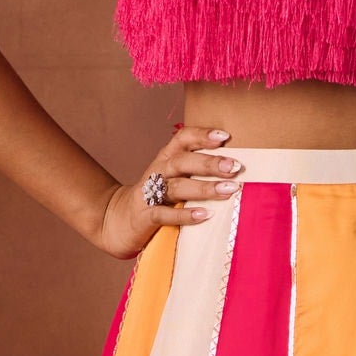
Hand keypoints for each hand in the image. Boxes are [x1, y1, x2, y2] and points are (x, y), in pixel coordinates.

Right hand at [93, 123, 241, 257]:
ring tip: (228, 190)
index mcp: (166, 158)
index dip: (202, 135)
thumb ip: (196, 170)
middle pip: (182, 162)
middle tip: (234, 167)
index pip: (182, 139)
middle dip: (209, 163)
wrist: (118, 220)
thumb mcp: (173, 177)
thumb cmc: (157, 197)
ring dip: (204, 188)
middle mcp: (158, 172)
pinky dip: (185, 215)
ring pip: (177, 187)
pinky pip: (165, 214)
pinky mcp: (145, 216)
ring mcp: (149, 194)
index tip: (225, 137)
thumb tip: (237, 167)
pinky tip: (205, 215)